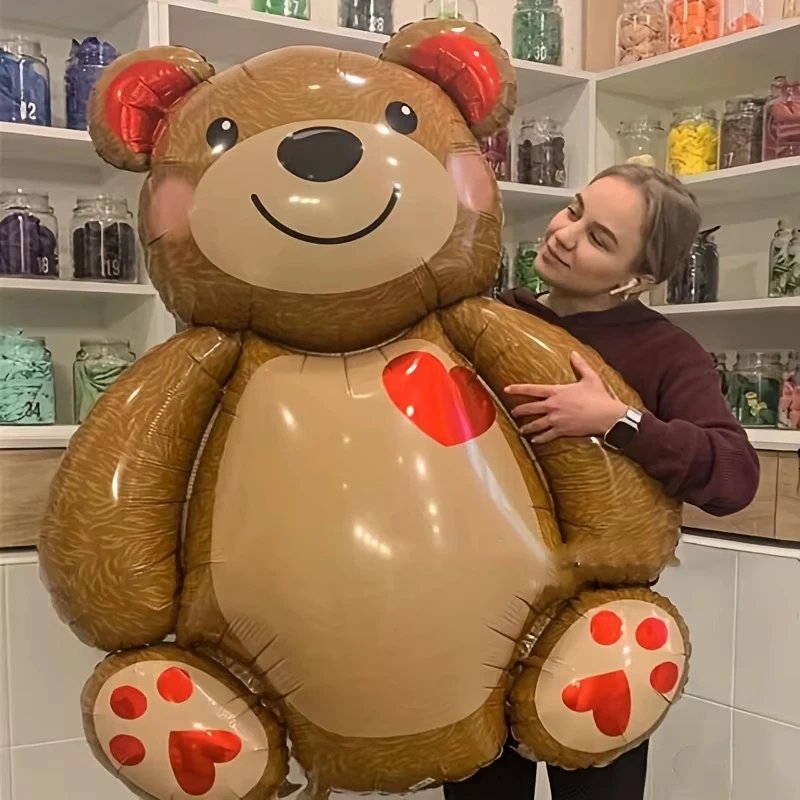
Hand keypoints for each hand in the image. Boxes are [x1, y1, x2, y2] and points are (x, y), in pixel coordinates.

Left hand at [505, 352, 627, 444]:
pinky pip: (547, 436)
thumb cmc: (598, 396)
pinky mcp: (562, 431)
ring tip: (520, 431)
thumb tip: (574, 353)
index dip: (518, 389)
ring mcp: (556, 419)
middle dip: (519, 411)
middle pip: (530, 408)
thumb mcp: (589, 378)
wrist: (606, 415)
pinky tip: (534, 440)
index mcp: (557, 392)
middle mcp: (553, 406)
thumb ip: (580, 365)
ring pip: (536, 424)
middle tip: (512, 413)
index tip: (506, 389)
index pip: (532, 389)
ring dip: (526, 428)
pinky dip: (539, 439)